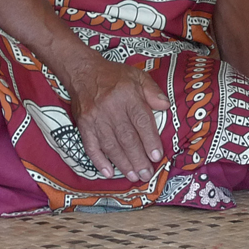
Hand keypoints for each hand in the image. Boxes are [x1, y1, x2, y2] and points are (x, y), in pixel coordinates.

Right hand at [67, 58, 170, 182]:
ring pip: (111, 145)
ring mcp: (95, 118)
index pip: (141, 121)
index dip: (150, 140)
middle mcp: (112, 109)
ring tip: (133, 176)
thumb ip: (153, 91)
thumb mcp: (138, 76)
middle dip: (138, 158)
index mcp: (128, 96)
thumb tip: (166, 106)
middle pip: (127, 138)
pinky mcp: (83, 125)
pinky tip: (108, 172)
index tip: (157, 156)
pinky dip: (99, 161)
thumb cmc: (114, 76)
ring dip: (123, 163)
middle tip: (146, 174)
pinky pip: (91, 146)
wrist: (83, 71)